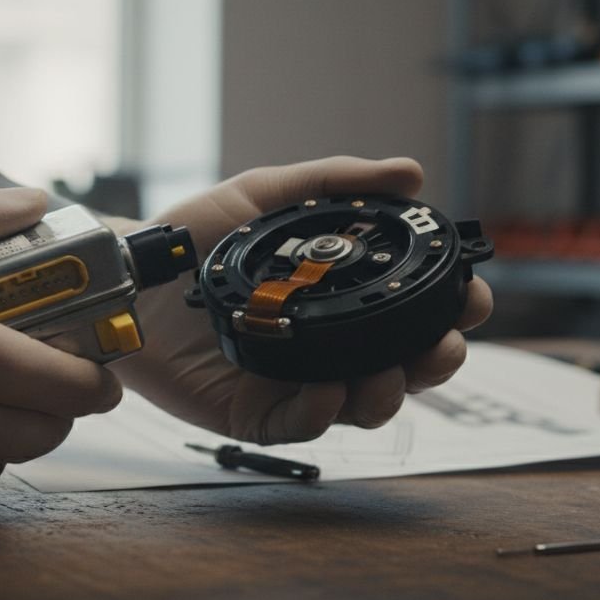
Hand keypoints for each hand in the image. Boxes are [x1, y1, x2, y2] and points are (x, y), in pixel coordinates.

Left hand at [111, 157, 491, 443]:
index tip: (471, 298)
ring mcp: (291, 380)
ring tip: (386, 376)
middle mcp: (325, 341)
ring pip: (360, 405)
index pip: (411, 310)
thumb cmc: (194, 235)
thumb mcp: (268, 193)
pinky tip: (326, 390)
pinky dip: (320, 413)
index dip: (450, 309)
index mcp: (338, 296)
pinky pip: (298, 426)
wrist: (128, 270)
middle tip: (441, 347)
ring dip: (387, 394)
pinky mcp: (251, 412)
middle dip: (435, 362)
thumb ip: (336, 181)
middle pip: (402, 366)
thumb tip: (412, 173)